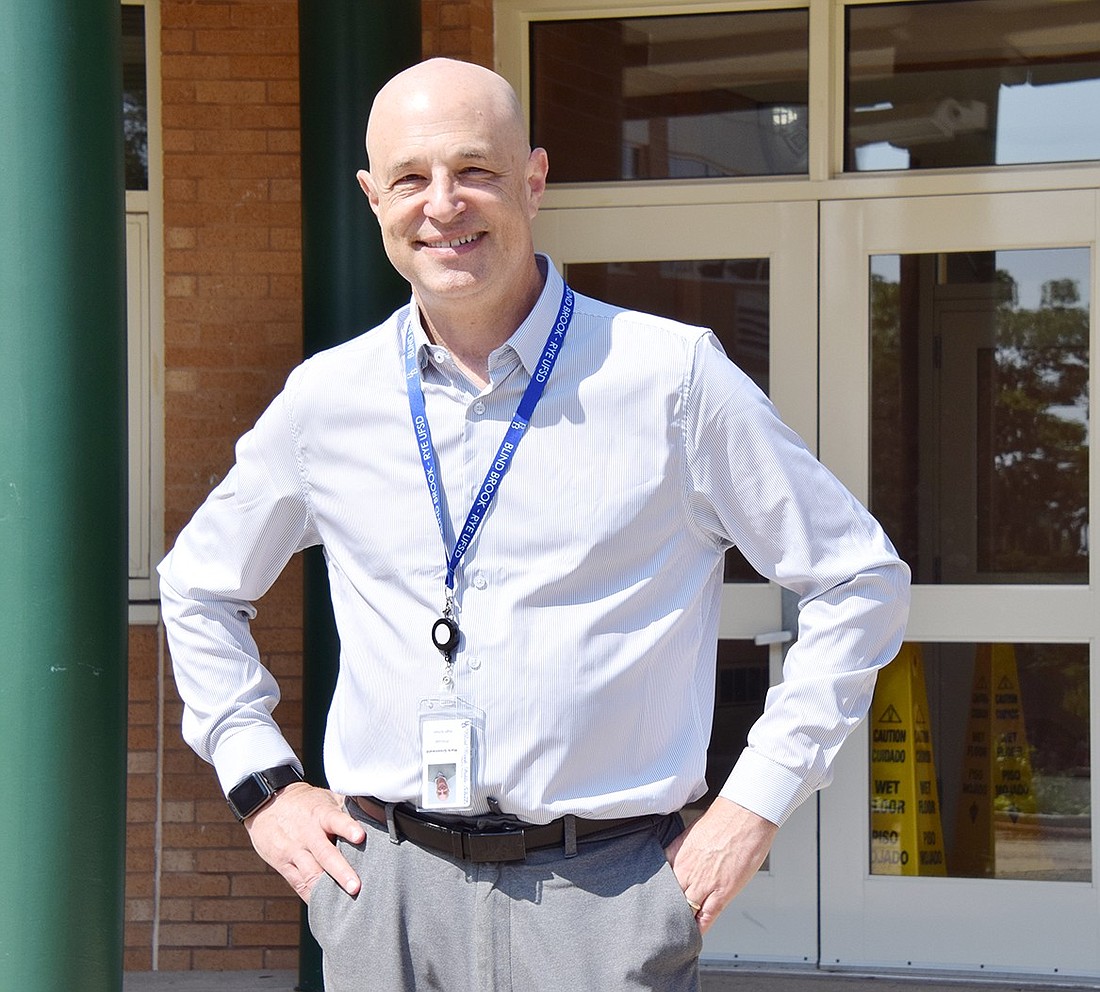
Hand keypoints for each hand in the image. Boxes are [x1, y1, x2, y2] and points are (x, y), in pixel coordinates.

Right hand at [243, 782, 366, 901]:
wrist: (266, 804)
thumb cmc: (305, 803)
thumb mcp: (325, 797)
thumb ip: (348, 806)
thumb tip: (378, 810)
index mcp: (320, 814)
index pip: (335, 819)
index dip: (348, 827)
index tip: (360, 836)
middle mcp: (308, 834)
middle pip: (325, 854)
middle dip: (341, 871)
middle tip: (356, 887)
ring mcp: (294, 851)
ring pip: (311, 873)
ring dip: (327, 890)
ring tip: (344, 906)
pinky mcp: (284, 865)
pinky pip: (300, 884)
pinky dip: (313, 897)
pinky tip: (326, 909)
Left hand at [664, 797, 778, 932]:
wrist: (745, 814)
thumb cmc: (724, 819)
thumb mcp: (692, 834)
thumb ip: (683, 852)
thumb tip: (680, 862)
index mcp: (675, 854)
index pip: (658, 881)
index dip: (655, 894)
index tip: (650, 902)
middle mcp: (685, 870)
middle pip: (668, 898)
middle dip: (664, 910)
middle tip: (658, 922)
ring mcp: (703, 883)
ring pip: (685, 910)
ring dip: (680, 922)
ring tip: (673, 933)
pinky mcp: (722, 892)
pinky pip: (706, 917)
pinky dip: (699, 928)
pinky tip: (693, 936)